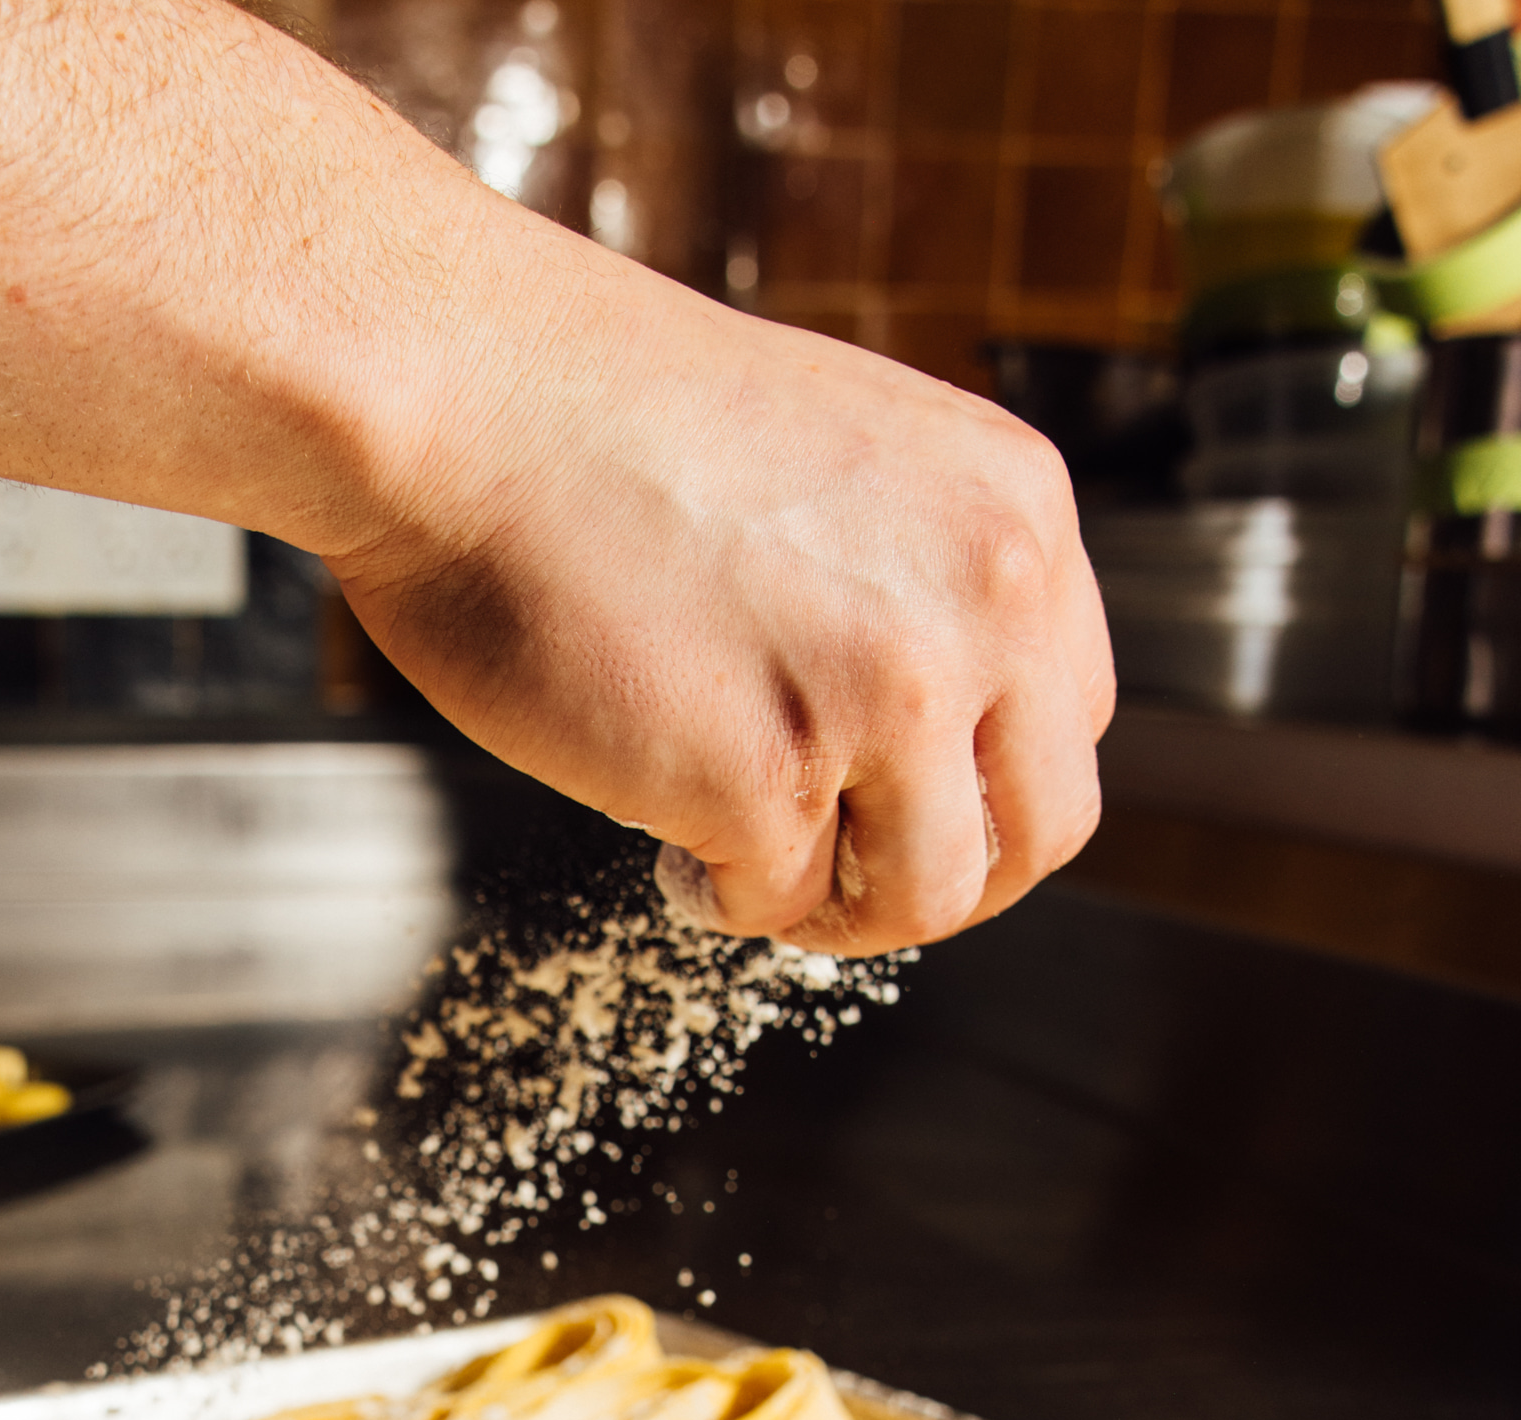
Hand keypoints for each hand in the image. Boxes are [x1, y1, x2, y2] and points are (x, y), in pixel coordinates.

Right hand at [331, 217, 1112, 957]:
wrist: (465, 391)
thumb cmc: (598, 422)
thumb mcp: (844, 464)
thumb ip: (917, 578)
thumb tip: (922, 724)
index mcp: (1015, 512)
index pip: (1070, 718)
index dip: (978, 785)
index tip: (890, 798)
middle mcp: (984, 600)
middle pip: (1041, 831)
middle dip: (937, 879)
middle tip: (839, 877)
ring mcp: (884, 696)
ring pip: (930, 897)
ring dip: (839, 912)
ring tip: (745, 867)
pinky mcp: (766, 778)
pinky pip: (780, 907)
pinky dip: (721, 899)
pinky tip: (664, 844)